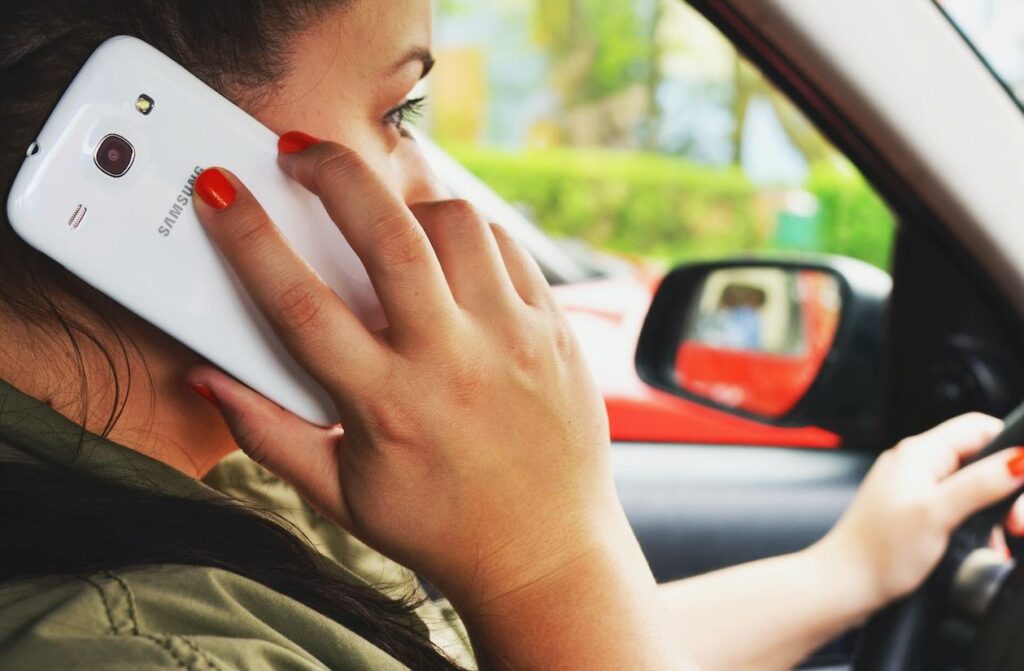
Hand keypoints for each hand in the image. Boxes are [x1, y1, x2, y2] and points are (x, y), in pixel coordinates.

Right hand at [185, 142, 621, 610]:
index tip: (218, 189)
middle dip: (333, 174)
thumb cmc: (439, 527)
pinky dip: (466, 231)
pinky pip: (507, 246)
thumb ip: (269, 434)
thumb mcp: (340, 495)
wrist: (546, 552)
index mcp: (387, 406)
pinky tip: (444, 247)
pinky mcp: (554, 329)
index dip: (247, 236)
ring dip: (407, 201)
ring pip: (456, 224)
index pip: (299, 303)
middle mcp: (452, 362)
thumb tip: (209, 379)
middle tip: (301, 152)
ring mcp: (511, 339)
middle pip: (388, 236)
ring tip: (382, 212)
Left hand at [817, 413, 1023, 611]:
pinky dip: (973, 524)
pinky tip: (979, 546)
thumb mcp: (937, 513)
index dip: (1009, 447)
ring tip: (998, 537)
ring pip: (970, 485)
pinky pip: (956, 506)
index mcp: (919, 452)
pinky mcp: (912, 510)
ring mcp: (912, 486)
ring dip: (991, 511)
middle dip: (1005, 487)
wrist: (844, 583)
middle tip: (1015, 522)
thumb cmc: (878, 551)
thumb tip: (1018, 460)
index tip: (1023, 479)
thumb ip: (979, 484)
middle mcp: (914, 463)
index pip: (978, 427)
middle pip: (978, 457)